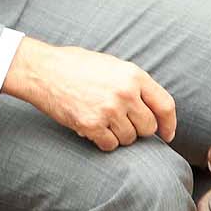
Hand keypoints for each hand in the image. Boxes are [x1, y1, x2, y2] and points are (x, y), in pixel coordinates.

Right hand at [3, 36, 175, 150]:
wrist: (41, 70)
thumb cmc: (74, 65)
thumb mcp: (110, 65)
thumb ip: (134, 84)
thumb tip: (153, 110)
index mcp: (133, 75)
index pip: (165, 106)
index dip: (168, 124)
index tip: (166, 134)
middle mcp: (125, 93)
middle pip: (147, 127)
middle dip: (136, 129)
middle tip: (119, 122)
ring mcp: (108, 109)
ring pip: (129, 138)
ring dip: (117, 135)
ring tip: (101, 120)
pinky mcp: (91, 124)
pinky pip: (110, 145)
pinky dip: (103, 142)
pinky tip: (92, 129)